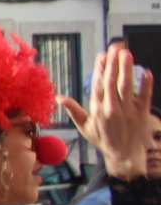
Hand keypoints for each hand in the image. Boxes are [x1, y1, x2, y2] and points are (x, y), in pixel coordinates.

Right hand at [59, 44, 152, 179]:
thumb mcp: (85, 127)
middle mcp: (112, 110)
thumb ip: (73, 110)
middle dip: (113, 64)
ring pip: (127, 87)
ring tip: (127, 54)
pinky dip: (145, 84)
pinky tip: (145, 71)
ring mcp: (128, 112)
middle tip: (115, 48)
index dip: (100, 69)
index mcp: (97, 111)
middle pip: (112, 83)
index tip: (102, 55)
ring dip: (127, 69)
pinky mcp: (142, 115)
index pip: (98, 86)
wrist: (124, 157)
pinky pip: (144, 97)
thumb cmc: (103, 140)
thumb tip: (59, 97)